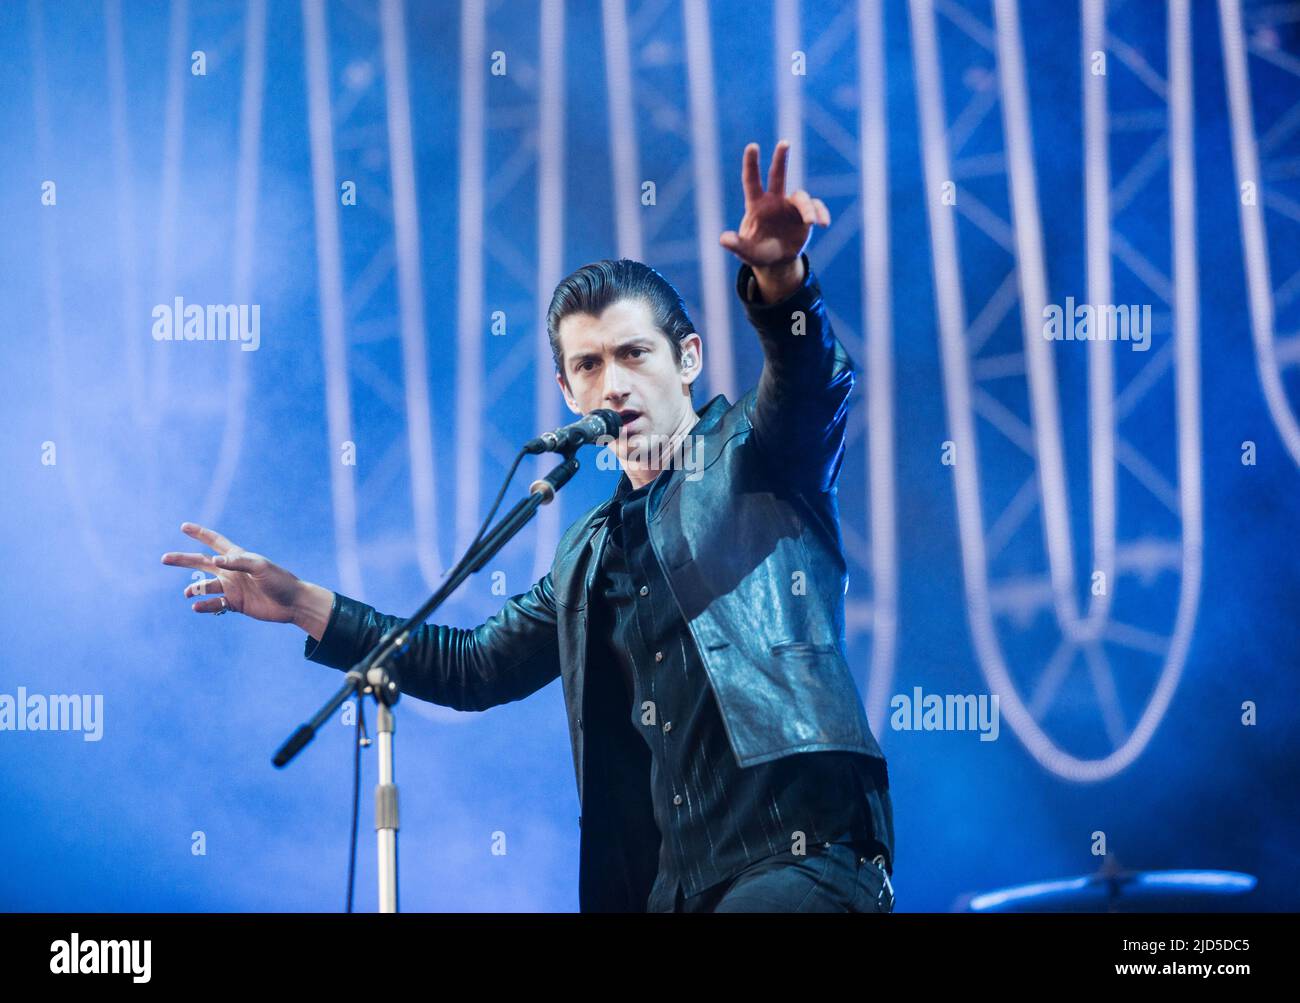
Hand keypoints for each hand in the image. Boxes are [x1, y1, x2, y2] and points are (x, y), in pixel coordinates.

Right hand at [162, 522, 316, 626]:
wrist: (292, 604)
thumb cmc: (279, 580)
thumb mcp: (260, 567)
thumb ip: (237, 562)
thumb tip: (214, 561)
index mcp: (238, 557)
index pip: (215, 542)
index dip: (200, 534)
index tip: (184, 526)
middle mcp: (231, 571)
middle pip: (202, 563)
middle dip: (183, 560)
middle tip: (164, 558)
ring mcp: (232, 587)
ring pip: (206, 586)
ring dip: (195, 588)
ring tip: (188, 593)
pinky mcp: (235, 603)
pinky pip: (214, 604)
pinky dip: (205, 606)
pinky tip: (196, 607)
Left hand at [719, 140, 829, 275]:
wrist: (777, 262)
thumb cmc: (757, 252)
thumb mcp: (746, 252)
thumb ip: (736, 245)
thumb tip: (723, 239)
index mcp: (757, 205)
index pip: (752, 181)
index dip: (751, 164)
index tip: (752, 146)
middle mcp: (774, 201)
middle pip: (778, 175)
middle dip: (781, 158)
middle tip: (784, 143)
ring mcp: (791, 207)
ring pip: (801, 197)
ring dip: (807, 208)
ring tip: (810, 222)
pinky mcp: (805, 216)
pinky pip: (816, 208)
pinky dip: (821, 213)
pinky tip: (823, 223)